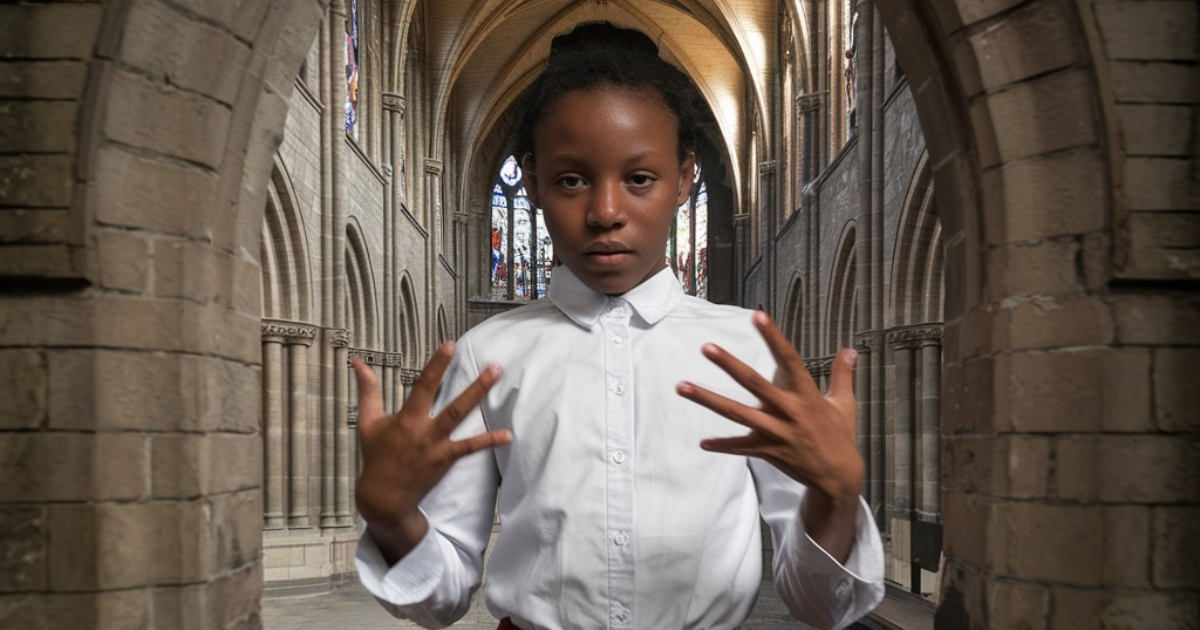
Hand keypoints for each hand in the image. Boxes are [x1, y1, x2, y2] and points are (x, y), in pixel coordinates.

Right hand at [352, 342, 511, 563]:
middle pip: (453, 405)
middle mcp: (423, 431)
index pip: (423, 386)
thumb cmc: (376, 455)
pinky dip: (489, 441)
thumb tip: (356, 361)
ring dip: (481, 400)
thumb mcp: (368, 421)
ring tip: (498, 382)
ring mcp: (437, 446)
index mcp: (406, 419)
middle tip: (495, 366)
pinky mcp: (445, 460)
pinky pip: (469, 449)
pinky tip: (508, 434)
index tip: (450, 345)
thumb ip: (367, 390)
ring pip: (462, 420)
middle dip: (475, 385)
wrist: (384, 497)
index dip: (437, 365)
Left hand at [676, 311, 862, 561]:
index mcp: (807, 396)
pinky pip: (741, 447)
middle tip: (706, 347)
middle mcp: (790, 412)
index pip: (789, 360)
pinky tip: (703, 442)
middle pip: (755, 384)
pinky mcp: (769, 451)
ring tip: (682, 386)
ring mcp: (777, 432)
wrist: (839, 477)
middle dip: (729, 365)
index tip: (758, 316)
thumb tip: (850, 350)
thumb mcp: (845, 404)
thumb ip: (843, 375)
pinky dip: (722, 445)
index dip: (774, 338)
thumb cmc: (840, 437)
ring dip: (708, 399)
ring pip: (737, 413)